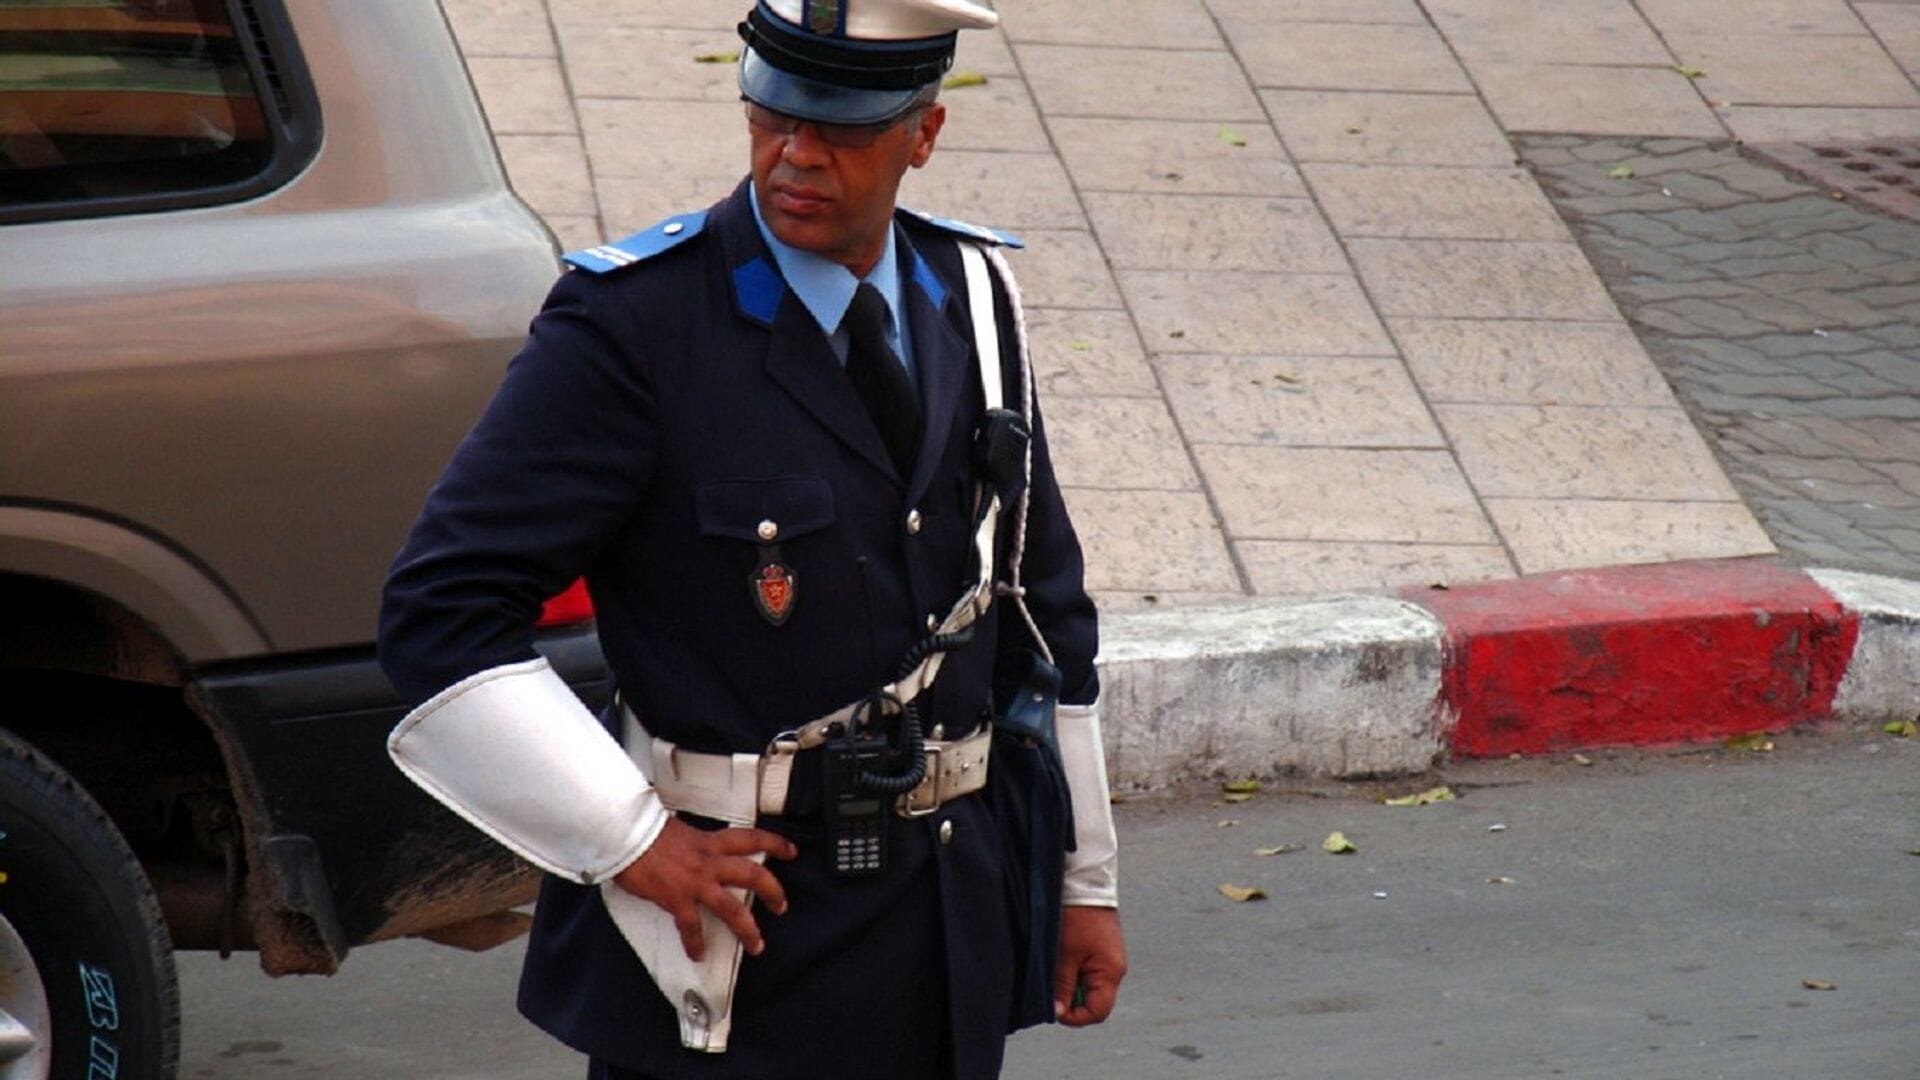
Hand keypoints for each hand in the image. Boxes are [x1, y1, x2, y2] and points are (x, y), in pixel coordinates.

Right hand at [611, 817, 797, 961]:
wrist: (625, 834)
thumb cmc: (644, 830)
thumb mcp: (679, 830)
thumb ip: (692, 843)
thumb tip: (693, 848)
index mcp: (710, 842)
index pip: (752, 838)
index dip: (775, 843)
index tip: (790, 850)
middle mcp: (709, 861)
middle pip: (753, 875)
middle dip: (773, 892)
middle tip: (781, 906)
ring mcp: (696, 881)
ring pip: (733, 907)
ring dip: (748, 929)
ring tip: (756, 944)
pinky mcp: (677, 898)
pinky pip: (691, 926)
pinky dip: (694, 942)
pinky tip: (697, 953)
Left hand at [1054, 905, 1126, 1025]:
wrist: (1085, 884)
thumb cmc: (1076, 918)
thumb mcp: (1065, 955)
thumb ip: (1062, 986)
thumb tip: (1058, 1011)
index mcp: (1111, 972)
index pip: (1098, 1011)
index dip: (1075, 1017)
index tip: (1054, 1008)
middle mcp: (1115, 969)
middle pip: (1094, 1001)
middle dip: (1071, 999)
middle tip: (1052, 987)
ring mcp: (1109, 960)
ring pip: (1089, 987)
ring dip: (1071, 985)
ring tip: (1056, 969)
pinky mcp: (1102, 951)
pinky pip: (1088, 972)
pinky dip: (1074, 972)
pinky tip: (1061, 960)